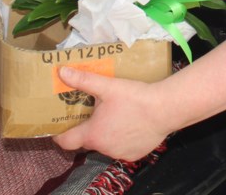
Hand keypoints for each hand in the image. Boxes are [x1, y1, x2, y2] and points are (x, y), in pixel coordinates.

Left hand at [52, 66, 170, 160]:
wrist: (165, 109)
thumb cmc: (135, 98)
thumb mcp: (107, 86)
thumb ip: (83, 80)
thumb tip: (62, 72)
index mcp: (93, 134)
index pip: (65, 142)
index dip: (60, 135)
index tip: (60, 126)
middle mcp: (103, 148)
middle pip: (88, 141)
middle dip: (88, 128)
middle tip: (93, 112)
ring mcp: (120, 153)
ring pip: (106, 144)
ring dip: (106, 133)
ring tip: (116, 115)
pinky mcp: (134, 154)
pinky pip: (122, 148)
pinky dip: (122, 139)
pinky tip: (131, 124)